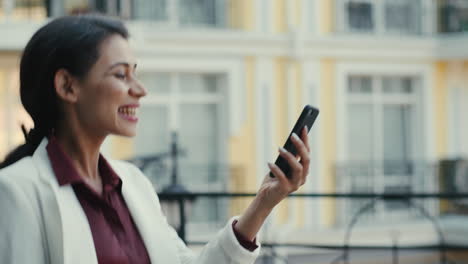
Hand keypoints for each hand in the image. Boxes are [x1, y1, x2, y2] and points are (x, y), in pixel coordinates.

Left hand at [234, 126, 310, 240]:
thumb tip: (289, 140)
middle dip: (300, 146)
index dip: (306, 140)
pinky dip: (275, 169)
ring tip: (279, 148)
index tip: (303, 127)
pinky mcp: (285, 189)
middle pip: (306, 160)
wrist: (266, 197)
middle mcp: (302, 177)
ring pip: (297, 168)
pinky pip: (282, 177)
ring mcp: (295, 184)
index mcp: (303, 171)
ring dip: (289, 156)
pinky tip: (269, 163)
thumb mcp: (281, 165)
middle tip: (292, 135)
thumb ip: (287, 157)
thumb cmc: (273, 179)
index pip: (308, 153)